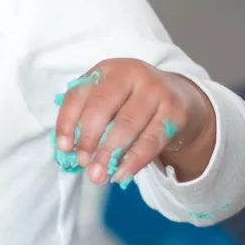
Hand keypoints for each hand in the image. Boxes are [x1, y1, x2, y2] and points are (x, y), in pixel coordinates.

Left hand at [54, 60, 215, 185]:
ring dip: (108, 154)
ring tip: (98, 175)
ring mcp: (156, 90)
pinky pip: (151, 140)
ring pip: (126, 125)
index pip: (79, 94)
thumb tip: (69, 151)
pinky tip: (121, 174)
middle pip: (102, 107)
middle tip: (83, 163)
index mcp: (108, 70)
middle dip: (88, 139)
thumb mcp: (109, 101)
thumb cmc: (131, 103)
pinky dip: (133, 160)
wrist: (180, 99)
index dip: (67, 122)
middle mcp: (132, 74)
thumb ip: (87, 119)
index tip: (64, 148)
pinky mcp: (175, 111)